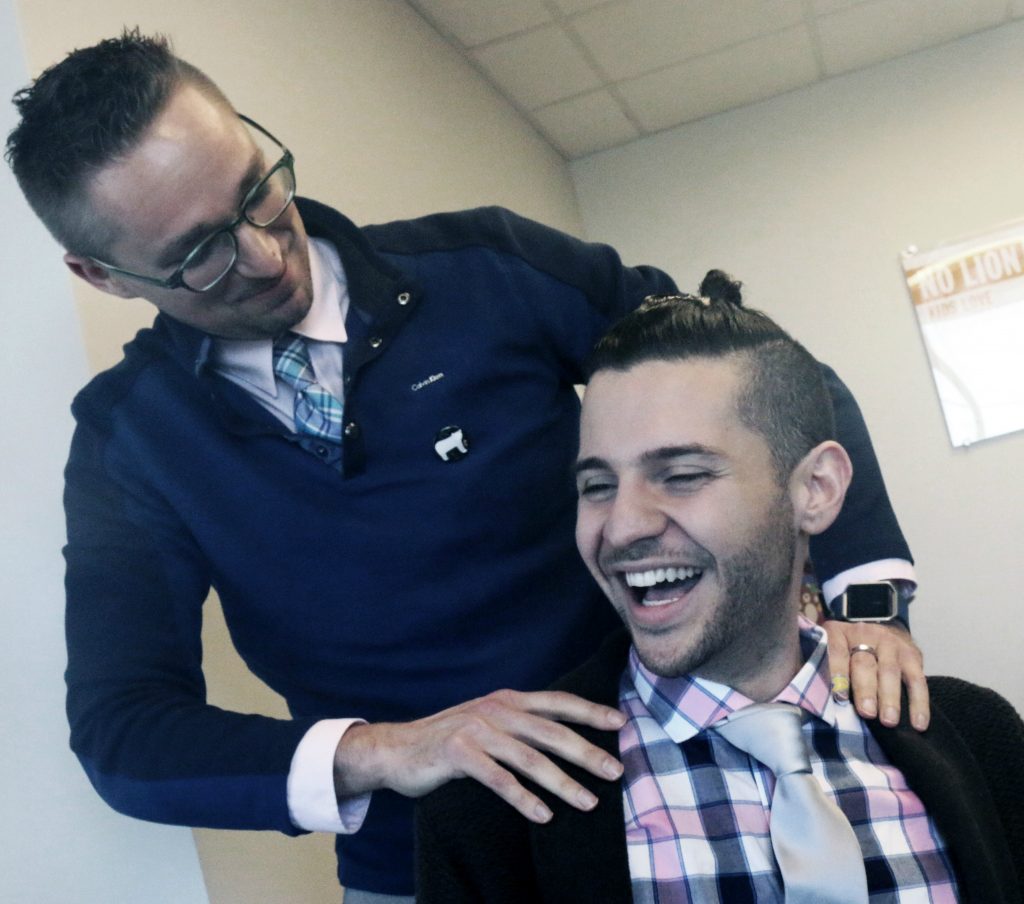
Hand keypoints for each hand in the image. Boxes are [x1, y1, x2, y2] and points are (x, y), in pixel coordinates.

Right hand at [332, 689, 625, 822]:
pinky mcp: (458, 753)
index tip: (620, 723)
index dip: (590, 711)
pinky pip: (499, 779)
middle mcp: (496, 710)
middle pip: (551, 732)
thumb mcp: (487, 723)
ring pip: (530, 758)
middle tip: (617, 771)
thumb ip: (519, 725)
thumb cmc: (449, 740)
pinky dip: (524, 799)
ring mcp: (477, 730)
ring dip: (563, 782)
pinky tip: (543, 816)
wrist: (397, 748)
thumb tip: (563, 738)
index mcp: (507, 700)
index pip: (557, 702)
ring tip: (589, 803)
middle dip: (587, 752)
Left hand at [825, 620, 928, 730]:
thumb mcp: (829, 647)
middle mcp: (865, 634)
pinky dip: (919, 703)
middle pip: (864, 663)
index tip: (839, 697)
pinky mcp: (912, 655)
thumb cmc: (847, 650)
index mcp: (838, 633)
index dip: (837, 673)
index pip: (836, 651)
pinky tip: (918, 723)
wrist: (877, 630)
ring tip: (889, 720)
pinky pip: (917, 681)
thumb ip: (820, 666)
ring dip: (890, 698)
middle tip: (867, 712)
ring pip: (890, 671)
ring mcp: (890, 644)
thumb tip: (812, 699)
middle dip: (865, 690)